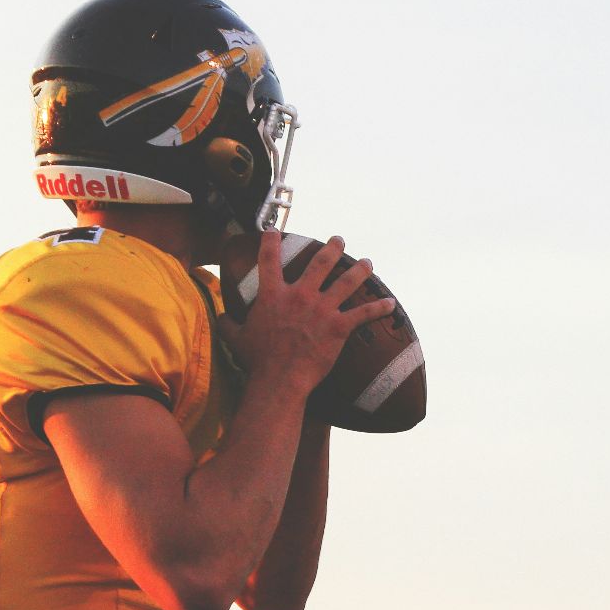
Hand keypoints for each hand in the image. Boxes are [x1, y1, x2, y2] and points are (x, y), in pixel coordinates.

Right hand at [221, 231, 396, 396]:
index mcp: (273, 295)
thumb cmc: (257, 360)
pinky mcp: (338, 327)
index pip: (269, 260)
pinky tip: (391, 304)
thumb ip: (227, 323)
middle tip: (339, 240)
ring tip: (368, 262)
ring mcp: (321, 310)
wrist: (280, 378)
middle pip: (320, 262)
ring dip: (360, 270)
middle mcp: (300, 295)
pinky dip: (379, 309)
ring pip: (346, 282)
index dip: (270, 242)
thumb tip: (218, 317)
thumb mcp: (235, 338)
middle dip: (332, 248)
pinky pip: (364, 314)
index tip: (273, 230)